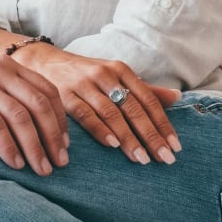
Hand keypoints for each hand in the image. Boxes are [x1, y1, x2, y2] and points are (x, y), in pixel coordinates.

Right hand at [0, 57, 69, 175]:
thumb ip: (10, 98)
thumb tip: (47, 132)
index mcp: (6, 65)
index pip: (47, 90)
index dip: (60, 120)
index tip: (66, 146)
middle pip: (38, 103)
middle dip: (53, 136)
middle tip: (60, 163)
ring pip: (20, 116)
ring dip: (35, 147)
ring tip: (42, 170)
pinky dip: (9, 147)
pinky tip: (15, 163)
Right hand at [13, 44, 181, 164]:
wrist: (44, 62)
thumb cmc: (86, 74)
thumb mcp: (115, 75)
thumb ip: (144, 88)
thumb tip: (177, 97)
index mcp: (120, 69)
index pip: (147, 99)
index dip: (162, 123)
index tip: (175, 146)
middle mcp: (104, 74)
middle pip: (132, 108)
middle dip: (150, 135)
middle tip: (165, 158)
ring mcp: (83, 84)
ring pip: (111, 113)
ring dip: (128, 138)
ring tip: (142, 159)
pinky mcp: (64, 95)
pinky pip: (85, 114)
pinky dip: (100, 130)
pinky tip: (112, 145)